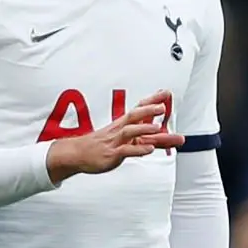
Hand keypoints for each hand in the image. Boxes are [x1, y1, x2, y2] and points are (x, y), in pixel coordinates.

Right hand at [46, 90, 183, 183]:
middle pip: (134, 116)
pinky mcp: (112, 154)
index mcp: (123, 124)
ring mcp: (115, 141)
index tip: (165, 93)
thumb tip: (169, 136)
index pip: (139, 109)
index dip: (152, 100)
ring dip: (143, 129)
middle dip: (148, 110)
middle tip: (162, 106)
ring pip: (129, 132)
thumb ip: (151, 139)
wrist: (77, 154)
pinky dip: (138, 150)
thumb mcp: (128, 141)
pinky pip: (125, 151)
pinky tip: (149, 149)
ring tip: (157, 128)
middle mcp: (120, 130)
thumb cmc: (102, 145)